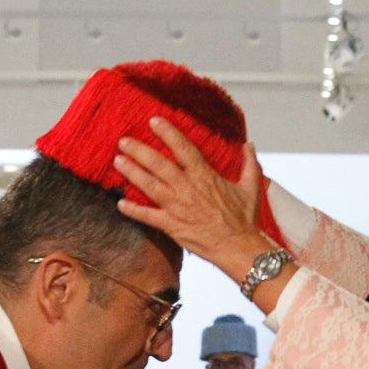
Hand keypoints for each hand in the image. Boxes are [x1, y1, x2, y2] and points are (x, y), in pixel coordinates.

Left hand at [115, 118, 276, 283]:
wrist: (238, 246)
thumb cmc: (243, 219)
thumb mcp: (251, 187)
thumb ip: (249, 163)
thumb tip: (249, 144)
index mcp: (205, 176)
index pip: (183, 148)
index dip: (167, 133)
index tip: (153, 121)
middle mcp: (187, 188)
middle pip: (159, 164)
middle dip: (139, 150)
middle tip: (123, 141)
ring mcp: (177, 207)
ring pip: (149, 186)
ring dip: (132, 173)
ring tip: (118, 161)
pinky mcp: (171, 225)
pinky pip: (148, 216)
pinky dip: (133, 210)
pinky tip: (120, 203)